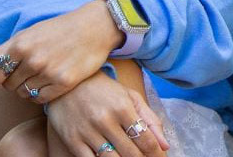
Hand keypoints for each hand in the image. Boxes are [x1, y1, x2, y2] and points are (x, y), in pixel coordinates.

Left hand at [0, 0, 122, 104]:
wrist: (93, 28)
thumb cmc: (57, 31)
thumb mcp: (26, 35)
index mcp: (20, 44)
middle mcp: (33, 59)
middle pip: (8, 85)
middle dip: (12, 81)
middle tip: (26, 70)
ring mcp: (49, 72)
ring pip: (23, 94)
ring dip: (26, 88)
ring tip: (39, 75)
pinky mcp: (64, 83)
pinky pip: (40, 99)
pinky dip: (39, 95)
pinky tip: (47, 83)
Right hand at [44, 74, 169, 156]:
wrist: (67, 83)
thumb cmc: (104, 90)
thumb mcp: (130, 97)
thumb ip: (150, 119)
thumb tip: (165, 145)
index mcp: (123, 107)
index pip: (146, 140)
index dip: (156, 154)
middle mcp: (105, 120)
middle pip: (131, 153)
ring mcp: (87, 131)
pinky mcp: (72, 140)